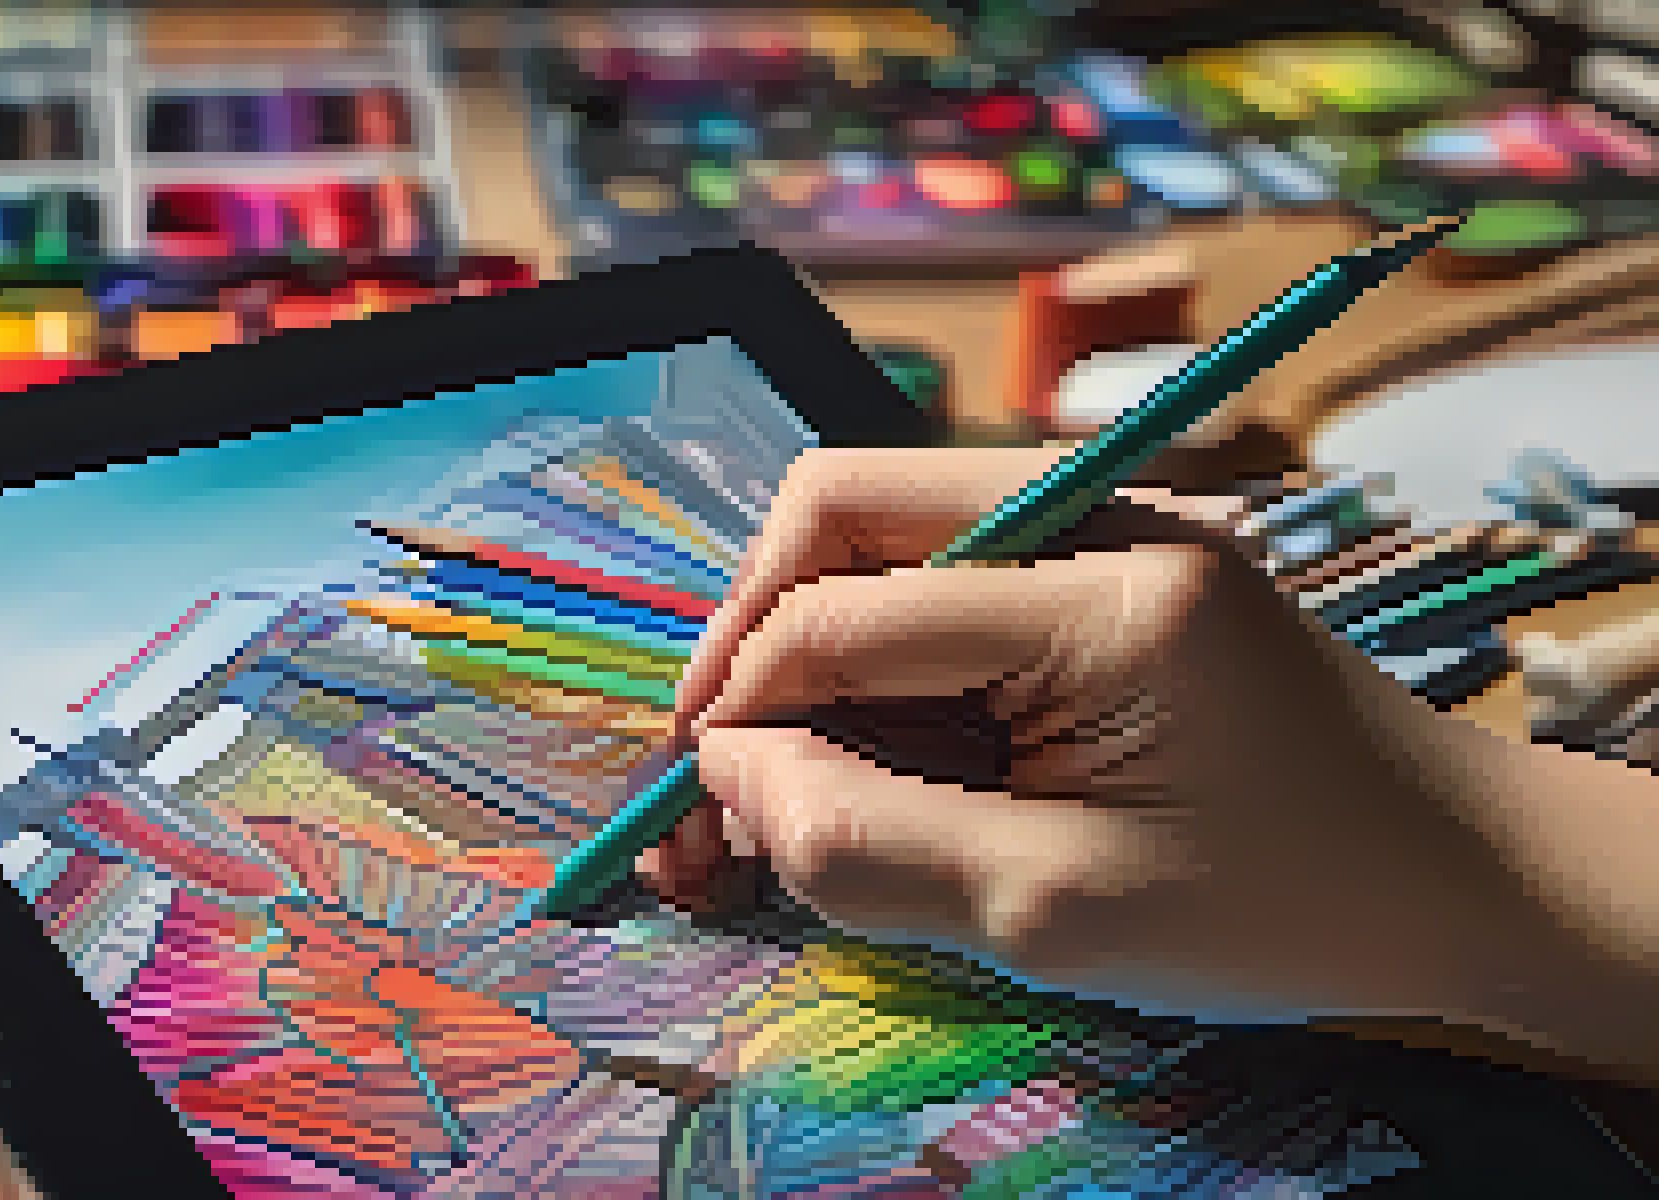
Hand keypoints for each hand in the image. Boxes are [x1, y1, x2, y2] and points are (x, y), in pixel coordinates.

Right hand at [638, 446, 1563, 1026]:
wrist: (1468, 879)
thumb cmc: (1287, 909)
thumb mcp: (1058, 915)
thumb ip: (869, 843)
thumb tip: (729, 777)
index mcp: (1107, 590)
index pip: (847, 613)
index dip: (739, 706)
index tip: (691, 815)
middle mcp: (1099, 511)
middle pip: (842, 509)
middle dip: (747, 637)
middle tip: (709, 767)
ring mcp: (1106, 522)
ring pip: (879, 536)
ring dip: (800, 649)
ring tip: (767, 783)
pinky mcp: (1106, 560)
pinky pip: (941, 577)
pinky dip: (871, 662)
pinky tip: (856, 757)